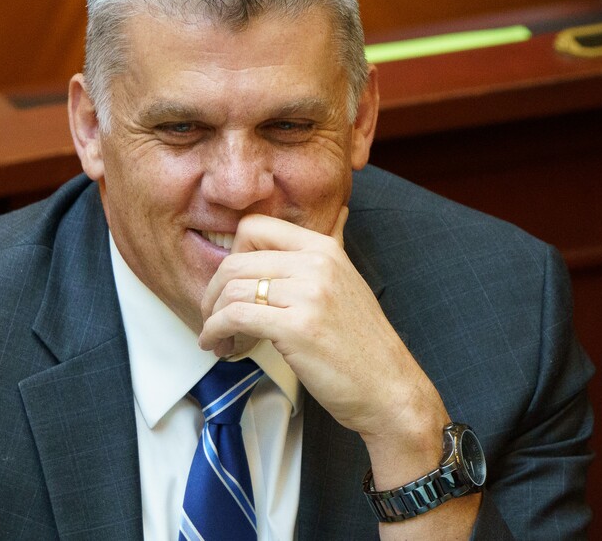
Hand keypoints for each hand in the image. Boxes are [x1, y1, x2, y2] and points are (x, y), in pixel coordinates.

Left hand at [198, 210, 448, 465]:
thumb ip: (327, 253)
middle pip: (236, 260)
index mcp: (323, 248)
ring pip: (232, 290)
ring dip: (213, 316)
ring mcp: (308, 294)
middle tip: (212, 315)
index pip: (254, 226)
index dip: (232, 253)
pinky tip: (220, 345)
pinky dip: (216, 331)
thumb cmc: (362, 344)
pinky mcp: (297, 327)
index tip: (229, 282)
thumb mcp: (347, 283)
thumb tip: (339, 214)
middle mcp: (316, 263)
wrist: (389, 387)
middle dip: (213, 290)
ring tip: (217, 337)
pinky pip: (236, 317)